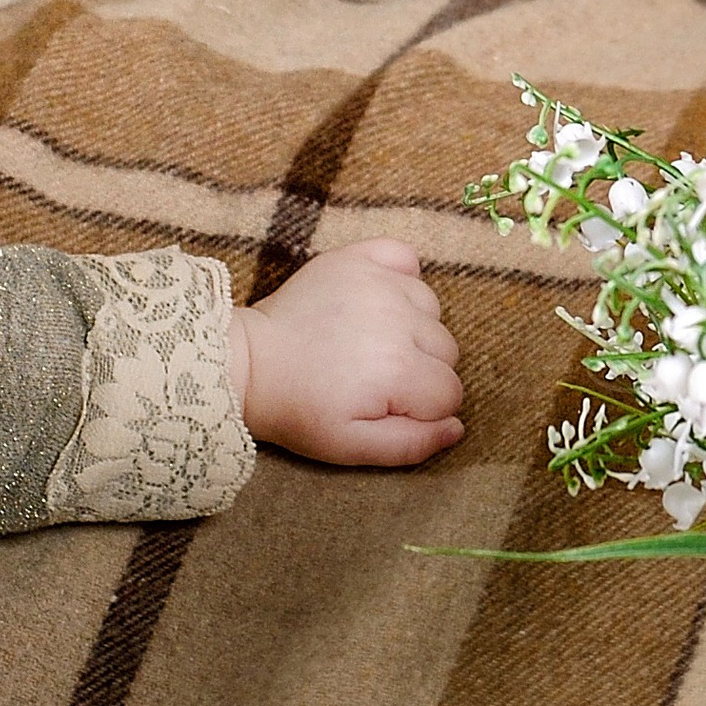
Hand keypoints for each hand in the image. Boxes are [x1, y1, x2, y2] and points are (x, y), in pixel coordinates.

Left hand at [233, 238, 463, 465]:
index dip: (424, 409)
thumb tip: (456, 428)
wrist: (249, 365)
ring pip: (431, 309)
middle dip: (421, 370)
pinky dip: (402, 277)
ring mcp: (378, 283)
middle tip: (374, 379)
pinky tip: (379, 301)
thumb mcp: (351, 446)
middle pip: (447, 350)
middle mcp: (398, 319)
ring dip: (413, 328)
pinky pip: (405, 258)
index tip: (387, 407)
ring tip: (370, 343)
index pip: (449, 392)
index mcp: (399, 369)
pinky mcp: (356, 259)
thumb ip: (412, 445)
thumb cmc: (298, 409)